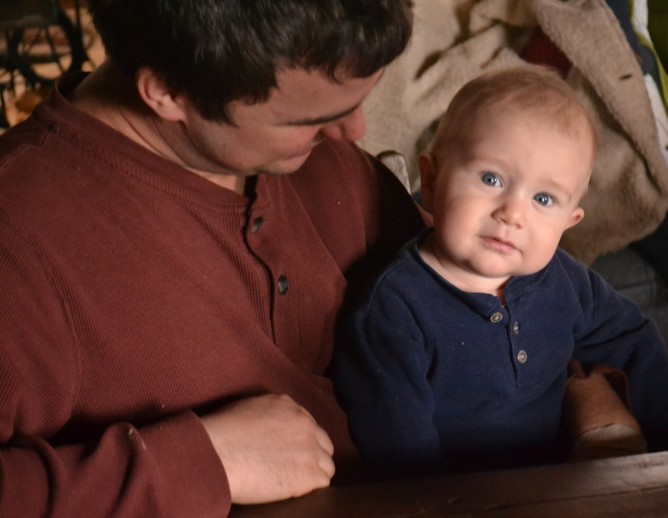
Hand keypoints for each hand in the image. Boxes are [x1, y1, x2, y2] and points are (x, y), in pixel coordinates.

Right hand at [201, 394, 334, 503]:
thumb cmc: (222, 433)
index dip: (302, 440)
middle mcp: (304, 424)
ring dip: (315, 473)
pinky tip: (296, 491)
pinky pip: (322, 483)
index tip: (292, 451)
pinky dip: (311, 488)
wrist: (218, 452)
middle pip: (323, 443)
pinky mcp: (308, 474)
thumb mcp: (250, 407)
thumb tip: (271, 425)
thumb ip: (269, 413)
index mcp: (289, 406)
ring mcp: (309, 449)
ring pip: (327, 465)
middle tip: (297, 468)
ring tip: (296, 482)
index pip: (309, 425)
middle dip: (313, 455)